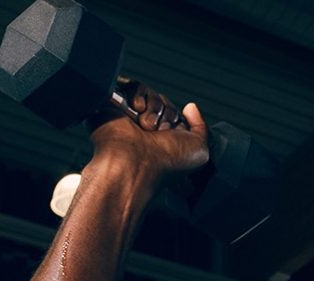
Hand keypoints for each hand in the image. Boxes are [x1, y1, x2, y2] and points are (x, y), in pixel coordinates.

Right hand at [88, 80, 209, 182]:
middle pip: (163, 103)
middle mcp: (144, 130)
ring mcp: (128, 118)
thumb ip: (201, 128)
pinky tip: (137, 109)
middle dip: (166, 114)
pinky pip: (132, 85)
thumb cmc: (167, 162)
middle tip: (158, 133)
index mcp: (161, 140)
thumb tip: (190, 107)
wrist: (135, 162)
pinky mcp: (113, 106)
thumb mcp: (198, 150)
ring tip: (145, 126)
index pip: (175, 115)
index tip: (172, 136)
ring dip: (154, 107)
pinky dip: (139, 94)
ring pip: (151, 94)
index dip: (177, 121)